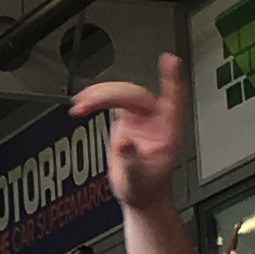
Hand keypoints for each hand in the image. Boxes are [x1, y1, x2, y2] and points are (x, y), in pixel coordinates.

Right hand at [70, 57, 188, 212]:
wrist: (139, 193)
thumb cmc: (145, 188)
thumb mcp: (137, 179)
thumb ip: (131, 159)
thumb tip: (124, 139)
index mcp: (168, 131)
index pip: (174, 98)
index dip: (172, 79)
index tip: (171, 60)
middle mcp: (156, 119)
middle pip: (135, 94)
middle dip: (110, 94)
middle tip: (88, 102)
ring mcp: (141, 117)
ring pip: (121, 93)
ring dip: (99, 94)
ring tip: (80, 104)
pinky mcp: (127, 118)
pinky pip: (111, 99)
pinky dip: (95, 99)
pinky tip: (83, 103)